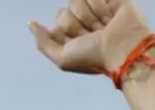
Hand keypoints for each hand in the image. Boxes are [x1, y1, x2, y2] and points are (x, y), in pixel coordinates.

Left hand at [29, 0, 154, 74]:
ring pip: (76, 1)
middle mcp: (85, 22)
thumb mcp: (63, 58)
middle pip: (65, 11)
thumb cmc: (94, 57)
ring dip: (89, 17)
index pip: (58, 21)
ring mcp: (97, 9)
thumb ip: (43, 42)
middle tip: (93, 35)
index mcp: (74, 35)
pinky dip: (98, 6)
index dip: (65, 31)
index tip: (80, 42)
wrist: (123, 48)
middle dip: (76, 25)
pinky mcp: (109, 0)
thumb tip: (31, 24)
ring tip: (104, 27)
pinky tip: (110, 16)